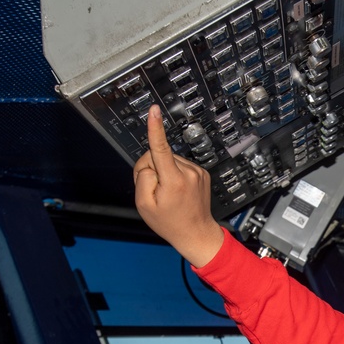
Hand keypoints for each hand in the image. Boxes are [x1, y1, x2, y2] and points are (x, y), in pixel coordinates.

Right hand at [134, 105, 224, 266]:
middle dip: (150, 170)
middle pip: (158, 156)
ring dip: (163, 173)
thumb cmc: (169, 222)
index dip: (155, 128)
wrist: (196, 233)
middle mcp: (189, 173)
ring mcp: (197, 172)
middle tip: (155, 192)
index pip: (161, 148)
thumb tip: (150, 163)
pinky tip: (176, 191)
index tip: (154, 111)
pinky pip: (178, 166)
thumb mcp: (144, 205)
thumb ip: (142, 178)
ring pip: (168, 161)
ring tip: (167, 194)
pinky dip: (173, 175)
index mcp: (174, 180)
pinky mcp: (201, 173)